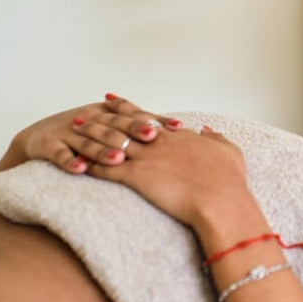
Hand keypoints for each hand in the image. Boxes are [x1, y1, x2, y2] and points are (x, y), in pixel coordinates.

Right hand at [0, 94, 180, 174]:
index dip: (155, 120)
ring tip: (119, 158)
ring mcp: (67, 132)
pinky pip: (59, 154)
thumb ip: (140, 128)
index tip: (177, 127)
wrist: (36, 139)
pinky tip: (81, 169)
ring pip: (89, 140)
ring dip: (103, 149)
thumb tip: (180, 131)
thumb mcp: (111, 127)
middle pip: (115, 125)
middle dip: (134, 130)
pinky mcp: (47, 145)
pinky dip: (70, 161)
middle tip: (152, 137)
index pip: (135, 116)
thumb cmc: (85, 135)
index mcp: (107, 114)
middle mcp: (89, 119)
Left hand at [78, 118, 250, 226]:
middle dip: (100, 118)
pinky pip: (108, 170)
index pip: (146, 118)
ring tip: (73, 133)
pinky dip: (91, 165)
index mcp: (178, 137)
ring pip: (111, 143)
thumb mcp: (229, 152)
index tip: (112, 100)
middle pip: (122, 126)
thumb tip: (207, 130)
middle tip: (83, 113)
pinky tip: (77, 162)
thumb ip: (216, 138)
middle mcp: (158, 143)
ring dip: (90, 138)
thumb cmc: (229, 180)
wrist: (221, 200)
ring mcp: (147, 159)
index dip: (127, 108)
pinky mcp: (137, 178)